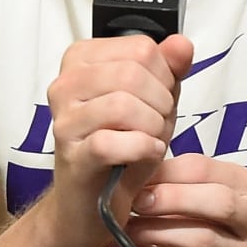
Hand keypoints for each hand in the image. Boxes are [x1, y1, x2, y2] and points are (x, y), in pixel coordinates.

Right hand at [45, 33, 193, 239]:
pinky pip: (111, 142)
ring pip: (122, 105)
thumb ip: (169, 69)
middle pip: (132, 73)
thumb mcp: (154, 101)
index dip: (165, 76)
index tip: (160, 99)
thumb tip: (181, 44)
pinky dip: (141, 148)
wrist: (95, 203)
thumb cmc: (124, 147)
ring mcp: (64, 120)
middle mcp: (65, 84)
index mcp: (82, 60)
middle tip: (159, 124)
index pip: (141, 48)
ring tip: (153, 139)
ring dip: (153, 126)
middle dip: (161, 102)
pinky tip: (147, 153)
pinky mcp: (71, 155)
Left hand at [119, 154, 246, 246]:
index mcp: (246, 188)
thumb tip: (129, 170)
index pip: (203, 168)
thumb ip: (175, 183)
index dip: (164, 170)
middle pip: (218, 201)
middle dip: (171, 198)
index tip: (133, 174)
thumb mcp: (203, 201)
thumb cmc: (213, 235)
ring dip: (156, 231)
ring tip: (125, 228)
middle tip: (134, 201)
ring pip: (202, 239)